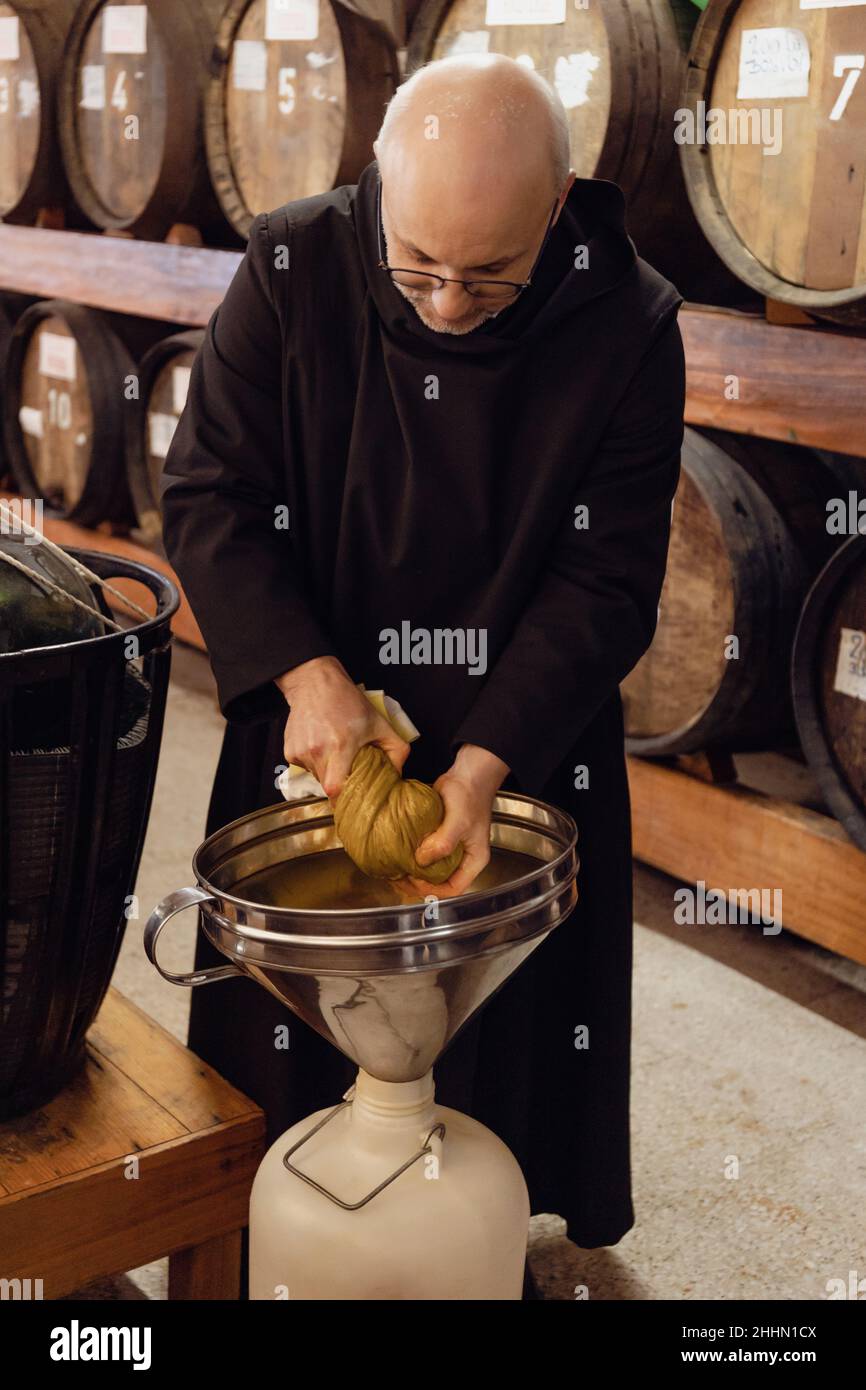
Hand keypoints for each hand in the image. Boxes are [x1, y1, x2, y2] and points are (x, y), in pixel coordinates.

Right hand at [275, 656, 409, 799]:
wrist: (315, 683)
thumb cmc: (348, 702)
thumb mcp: (380, 722)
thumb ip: (397, 750)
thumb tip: (398, 775)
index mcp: (341, 746)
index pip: (335, 789)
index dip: (343, 800)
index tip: (352, 800)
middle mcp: (317, 750)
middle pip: (327, 787)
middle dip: (339, 784)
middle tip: (349, 771)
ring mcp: (300, 751)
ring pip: (316, 777)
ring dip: (328, 771)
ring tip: (335, 750)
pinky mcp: (289, 751)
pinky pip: (305, 767)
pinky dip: (315, 762)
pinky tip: (321, 744)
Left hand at [396, 743, 509, 898]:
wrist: (467, 772)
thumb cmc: (469, 795)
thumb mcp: (458, 822)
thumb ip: (443, 843)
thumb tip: (421, 860)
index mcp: (474, 861)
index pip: (454, 888)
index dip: (433, 890)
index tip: (413, 881)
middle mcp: (463, 859)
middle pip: (440, 882)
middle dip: (418, 884)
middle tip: (397, 878)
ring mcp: (450, 848)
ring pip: (430, 869)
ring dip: (413, 872)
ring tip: (394, 869)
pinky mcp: (438, 837)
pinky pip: (424, 853)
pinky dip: (411, 856)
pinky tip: (397, 854)